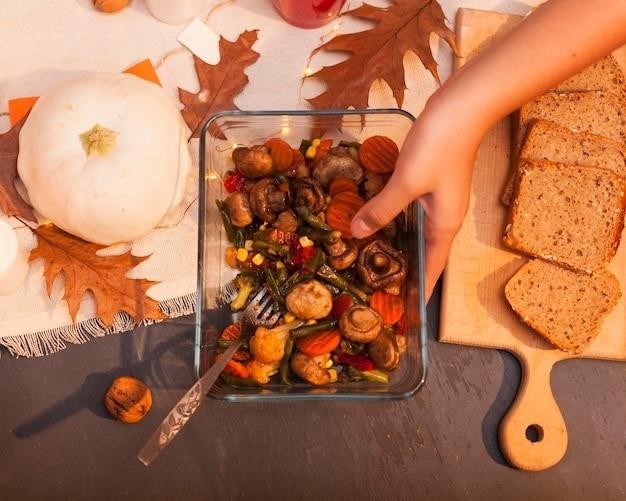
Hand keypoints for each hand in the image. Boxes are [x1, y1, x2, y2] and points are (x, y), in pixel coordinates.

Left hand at [351, 98, 482, 300]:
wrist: (463, 106)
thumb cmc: (440, 147)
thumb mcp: (407, 182)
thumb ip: (382, 209)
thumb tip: (357, 232)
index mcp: (444, 224)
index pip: (432, 267)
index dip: (419, 288)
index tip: (404, 309)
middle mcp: (444, 216)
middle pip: (424, 251)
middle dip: (404, 268)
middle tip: (378, 284)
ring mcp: (438, 197)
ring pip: (415, 229)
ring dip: (397, 242)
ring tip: (372, 256)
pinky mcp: (430, 180)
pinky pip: (410, 208)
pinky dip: (394, 217)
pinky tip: (375, 216)